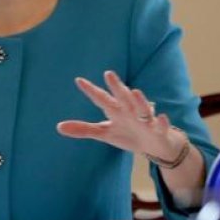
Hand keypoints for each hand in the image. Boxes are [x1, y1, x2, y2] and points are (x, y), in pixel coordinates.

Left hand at [56, 70, 183, 158]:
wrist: (155, 145)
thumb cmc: (128, 135)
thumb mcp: (104, 133)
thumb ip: (83, 129)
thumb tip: (58, 127)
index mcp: (116, 110)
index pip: (101, 98)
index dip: (91, 90)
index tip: (79, 80)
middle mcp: (130, 111)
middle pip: (122, 97)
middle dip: (116, 86)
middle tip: (108, 74)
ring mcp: (145, 120)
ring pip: (143, 108)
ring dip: (139, 101)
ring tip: (134, 91)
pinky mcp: (158, 130)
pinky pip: (160, 125)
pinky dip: (161, 122)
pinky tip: (161, 116)